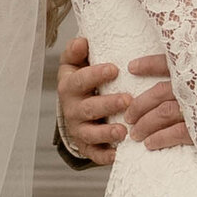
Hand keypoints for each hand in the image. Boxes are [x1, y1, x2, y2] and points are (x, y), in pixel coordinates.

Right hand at [56, 35, 128, 166]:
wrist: (73, 109)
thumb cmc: (80, 80)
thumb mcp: (74, 63)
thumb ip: (77, 51)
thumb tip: (82, 41)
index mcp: (69, 86)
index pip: (80, 80)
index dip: (96, 75)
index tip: (115, 69)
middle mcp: (72, 109)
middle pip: (88, 108)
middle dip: (108, 105)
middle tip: (127, 100)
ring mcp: (79, 129)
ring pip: (91, 134)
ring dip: (107, 133)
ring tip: (123, 131)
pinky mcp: (86, 146)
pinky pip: (95, 154)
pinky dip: (105, 156)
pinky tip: (119, 154)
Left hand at [121, 55, 190, 150]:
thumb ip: (193, 67)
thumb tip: (175, 56)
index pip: (168, 63)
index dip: (148, 65)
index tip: (131, 67)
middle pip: (160, 92)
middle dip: (139, 104)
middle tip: (128, 116)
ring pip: (164, 112)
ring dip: (146, 123)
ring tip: (134, 133)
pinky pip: (177, 132)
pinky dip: (161, 138)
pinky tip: (149, 143)